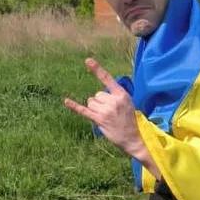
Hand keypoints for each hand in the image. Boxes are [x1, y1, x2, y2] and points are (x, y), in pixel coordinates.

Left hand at [64, 58, 156, 176]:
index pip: (107, 79)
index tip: (87, 60)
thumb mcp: (127, 103)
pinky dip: (74, 106)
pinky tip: (66, 101)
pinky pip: (84, 110)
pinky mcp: (99, 119)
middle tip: (110, 113)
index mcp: (121, 94)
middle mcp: (113, 100)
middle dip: (100, 103)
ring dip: (95, 109)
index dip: (97, 69)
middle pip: (96, 95)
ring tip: (106, 117)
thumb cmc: (129, 119)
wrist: (132, 138)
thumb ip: (115, 95)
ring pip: (91, 102)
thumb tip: (98, 95)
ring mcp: (106, 110)